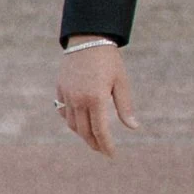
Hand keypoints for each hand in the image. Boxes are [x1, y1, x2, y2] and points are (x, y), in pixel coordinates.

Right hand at [56, 40, 139, 155]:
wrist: (88, 38)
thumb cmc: (109, 59)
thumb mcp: (122, 82)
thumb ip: (125, 106)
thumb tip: (134, 128)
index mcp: (96, 99)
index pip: (100, 131)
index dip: (106, 146)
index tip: (112, 155)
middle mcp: (79, 100)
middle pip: (84, 132)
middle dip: (94, 144)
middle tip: (103, 150)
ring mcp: (67, 95)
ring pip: (72, 124)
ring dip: (82, 134)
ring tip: (93, 138)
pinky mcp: (60, 89)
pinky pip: (63, 112)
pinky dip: (71, 121)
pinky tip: (79, 123)